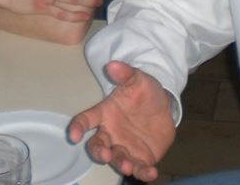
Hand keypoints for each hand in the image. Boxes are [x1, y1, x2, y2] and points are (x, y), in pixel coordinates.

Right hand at [67, 62, 176, 180]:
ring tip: (127, 167)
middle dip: (99, 152)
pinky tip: (150, 173)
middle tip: (105, 154)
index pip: (86, 120)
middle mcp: (111, 134)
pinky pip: (140, 169)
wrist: (165, 107)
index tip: (74, 135)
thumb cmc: (145, 92)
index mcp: (105, 114)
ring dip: (120, 164)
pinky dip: (143, 174)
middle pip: (97, 145)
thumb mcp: (138, 79)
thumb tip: (112, 65)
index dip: (78, 127)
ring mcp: (125, 148)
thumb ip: (125, 73)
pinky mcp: (141, 159)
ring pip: (117, 159)